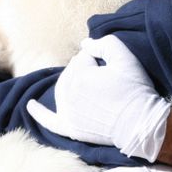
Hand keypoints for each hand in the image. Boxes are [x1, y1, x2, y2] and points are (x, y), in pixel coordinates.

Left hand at [26, 36, 169, 160]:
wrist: (141, 125)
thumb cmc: (135, 90)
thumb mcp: (125, 57)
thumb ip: (103, 43)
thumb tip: (85, 44)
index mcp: (78, 77)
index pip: (82, 58)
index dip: (100, 61)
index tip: (114, 72)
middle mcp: (67, 96)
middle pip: (70, 73)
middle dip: (86, 71)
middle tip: (107, 79)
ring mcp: (67, 114)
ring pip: (62, 90)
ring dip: (72, 83)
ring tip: (89, 83)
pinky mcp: (70, 129)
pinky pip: (49, 121)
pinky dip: (39, 113)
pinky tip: (31, 105)